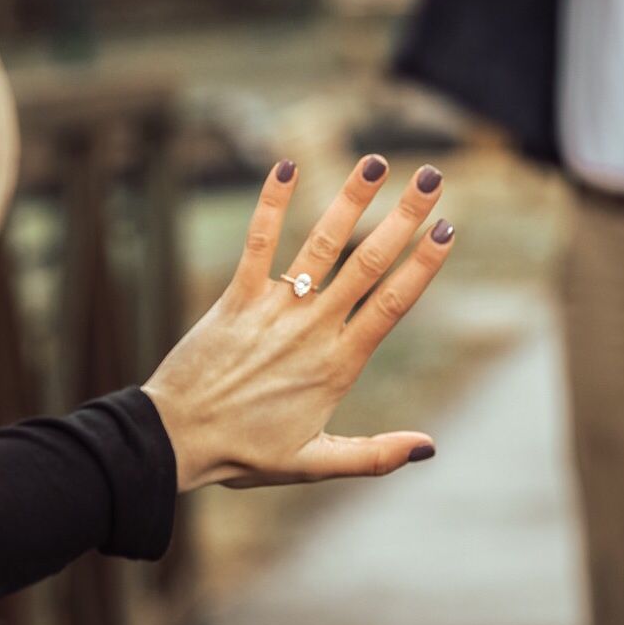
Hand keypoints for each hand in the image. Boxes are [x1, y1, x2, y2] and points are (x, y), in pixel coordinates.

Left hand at [142, 156, 454, 492]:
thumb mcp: (314, 462)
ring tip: (376, 162)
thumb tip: (429, 448)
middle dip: (404, 218)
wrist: (176, 440)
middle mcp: (312, 329)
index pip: (392, 305)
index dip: (423, 265)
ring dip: (350, 200)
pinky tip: (286, 166)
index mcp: (338, 365)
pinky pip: (258, 243)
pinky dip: (271, 204)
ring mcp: (274, 309)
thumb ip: (374, 455)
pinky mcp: (237, 297)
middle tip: (433, 179)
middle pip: (368, 264)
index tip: (447, 230)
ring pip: (321, 245)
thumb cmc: (245, 454)